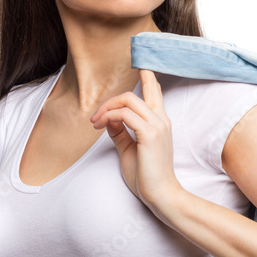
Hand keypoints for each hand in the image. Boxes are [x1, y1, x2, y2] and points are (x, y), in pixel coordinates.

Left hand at [90, 69, 179, 205]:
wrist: (161, 195)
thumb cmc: (146, 175)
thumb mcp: (129, 149)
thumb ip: (120, 132)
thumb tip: (109, 118)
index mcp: (160, 121)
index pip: (155, 90)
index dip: (146, 75)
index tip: (139, 62)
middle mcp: (161, 119)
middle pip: (136, 92)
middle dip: (111, 100)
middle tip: (96, 117)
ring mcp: (157, 125)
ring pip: (128, 99)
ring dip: (106, 108)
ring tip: (95, 123)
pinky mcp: (149, 134)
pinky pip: (125, 114)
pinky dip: (109, 116)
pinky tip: (101, 126)